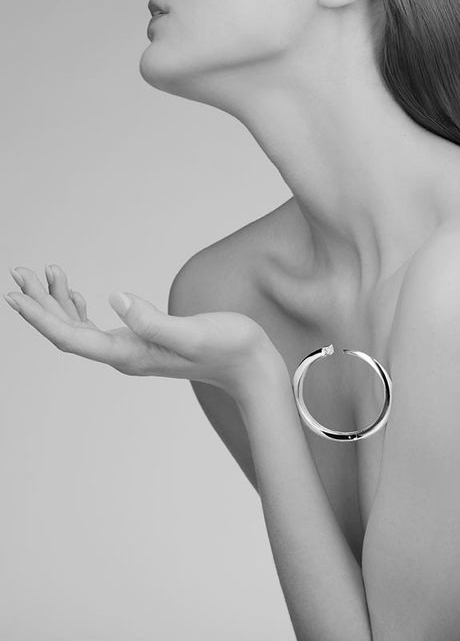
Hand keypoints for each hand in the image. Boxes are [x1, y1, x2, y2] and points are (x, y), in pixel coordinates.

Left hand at [5, 264, 280, 395]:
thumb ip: (154, 320)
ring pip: (79, 328)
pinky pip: (98, 326)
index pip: (70, 336)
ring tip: (42, 273)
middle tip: (18, 273)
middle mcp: (124, 355)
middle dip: (39, 303)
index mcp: (130, 354)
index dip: (39, 315)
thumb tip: (116, 299)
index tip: (13, 295)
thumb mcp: (194, 331)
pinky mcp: (144, 342)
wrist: (253, 367)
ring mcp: (133, 350)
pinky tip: (74, 294)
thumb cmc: (230, 348)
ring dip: (57, 302)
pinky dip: (80, 307)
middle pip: (67, 331)